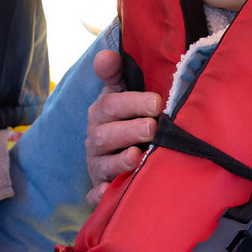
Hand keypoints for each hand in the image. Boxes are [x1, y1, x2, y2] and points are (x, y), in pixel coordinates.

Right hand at [84, 48, 161, 204]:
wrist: (116, 152)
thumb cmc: (125, 118)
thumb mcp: (119, 92)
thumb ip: (114, 73)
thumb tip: (106, 55)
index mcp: (101, 112)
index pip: (111, 104)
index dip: (132, 102)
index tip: (156, 102)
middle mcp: (95, 137)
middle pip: (106, 135)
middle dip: (130, 130)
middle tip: (154, 127)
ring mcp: (96, 164)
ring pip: (103, 164)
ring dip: (120, 161)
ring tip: (138, 156)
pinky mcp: (98, 188)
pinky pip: (95, 194)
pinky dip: (100, 196)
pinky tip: (109, 194)